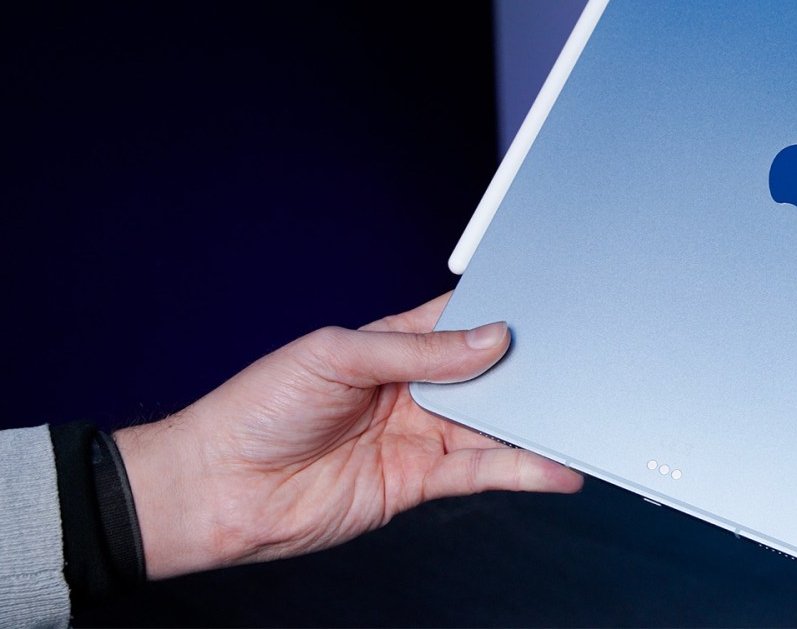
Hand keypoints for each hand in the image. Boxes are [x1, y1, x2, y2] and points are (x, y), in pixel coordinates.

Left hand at [113, 293, 581, 578]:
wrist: (216, 490)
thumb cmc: (256, 408)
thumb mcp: (336, 355)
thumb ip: (418, 351)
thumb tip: (489, 339)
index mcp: (391, 343)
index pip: (460, 321)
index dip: (502, 312)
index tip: (548, 307)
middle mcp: (412, 389)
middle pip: (488, 375)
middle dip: (530, 369)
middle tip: (578, 364)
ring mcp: (418, 436)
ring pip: (492, 426)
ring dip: (535, 424)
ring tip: (580, 418)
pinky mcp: (417, 483)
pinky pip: (480, 473)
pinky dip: (521, 471)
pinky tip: (552, 466)